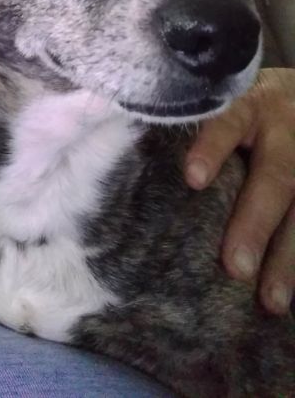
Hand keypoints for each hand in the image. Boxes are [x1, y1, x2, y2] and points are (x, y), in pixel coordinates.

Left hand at [184, 68, 294, 314]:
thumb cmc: (241, 106)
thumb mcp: (221, 99)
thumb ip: (189, 122)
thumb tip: (122, 145)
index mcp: (248, 105)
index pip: (228, 123)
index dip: (212, 148)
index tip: (193, 178)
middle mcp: (284, 131)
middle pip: (275, 178)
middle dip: (254, 224)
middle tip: (234, 266)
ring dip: (286, 258)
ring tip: (270, 300)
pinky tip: (285, 293)